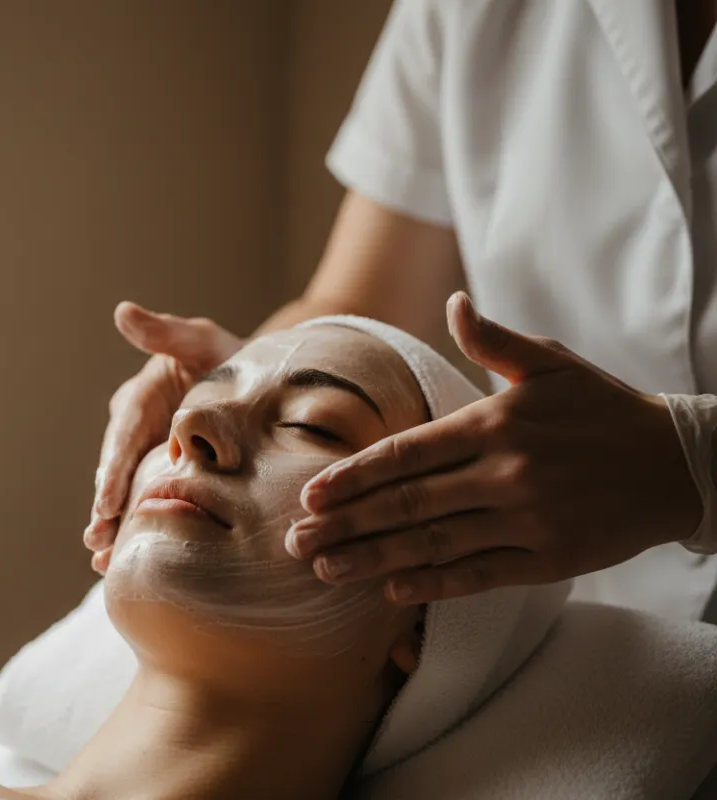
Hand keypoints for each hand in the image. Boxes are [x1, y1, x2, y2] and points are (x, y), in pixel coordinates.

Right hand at [84, 303, 242, 570]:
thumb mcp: (199, 339)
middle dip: (106, 509)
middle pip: (116, 475)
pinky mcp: (165, 478)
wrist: (256, 382)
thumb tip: (122, 311)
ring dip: (114, 528)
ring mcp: (148, 459)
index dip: (112, 470)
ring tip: (102, 561)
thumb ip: (165, 331)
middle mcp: (135, 434)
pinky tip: (124, 563)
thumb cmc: (225, 355)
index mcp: (139, 401)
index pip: (122, 437)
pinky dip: (136, 531)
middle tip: (98, 541)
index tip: (105, 500)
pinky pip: (148, 505)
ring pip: (127, 497)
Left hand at [287, 292, 701, 603]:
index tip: (312, 493)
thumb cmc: (605, 409)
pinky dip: (434, 585)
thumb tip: (454, 304)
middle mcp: (505, 473)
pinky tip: (392, 592)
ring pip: (434, 543)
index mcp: (495, 423)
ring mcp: (527, 519)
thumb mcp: (551, 365)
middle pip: (407, 503)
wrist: (680, 464)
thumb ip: (494, 341)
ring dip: (374, 559)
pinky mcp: (549, 559)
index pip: (406, 453)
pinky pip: (480, 574)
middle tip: (296, 541)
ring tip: (326, 569)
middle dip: (346, 524)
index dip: (354, 476)